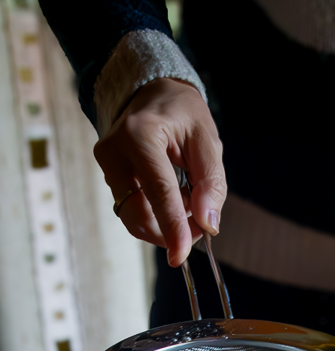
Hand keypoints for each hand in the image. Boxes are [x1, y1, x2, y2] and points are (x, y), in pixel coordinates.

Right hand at [94, 77, 225, 265]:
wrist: (151, 93)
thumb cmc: (182, 113)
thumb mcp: (208, 140)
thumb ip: (211, 182)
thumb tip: (207, 222)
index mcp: (140, 135)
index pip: (158, 192)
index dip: (172, 228)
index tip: (180, 256)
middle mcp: (114, 151)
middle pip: (139, 213)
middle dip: (172, 231)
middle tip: (201, 223)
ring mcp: (106, 165)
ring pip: (134, 217)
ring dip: (165, 225)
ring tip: (188, 204)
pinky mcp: (108, 177)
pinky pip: (132, 211)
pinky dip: (156, 217)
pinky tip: (172, 201)